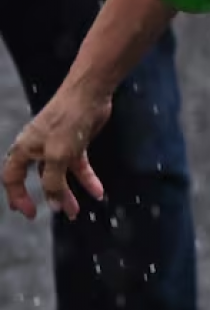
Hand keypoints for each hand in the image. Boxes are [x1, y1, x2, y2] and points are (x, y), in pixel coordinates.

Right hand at [2, 85, 113, 219]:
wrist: (90, 94)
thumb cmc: (66, 121)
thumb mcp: (57, 156)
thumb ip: (53, 182)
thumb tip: (54, 204)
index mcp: (23, 150)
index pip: (12, 179)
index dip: (18, 197)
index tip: (29, 213)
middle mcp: (37, 149)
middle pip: (38, 179)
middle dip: (48, 198)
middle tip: (58, 214)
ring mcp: (57, 146)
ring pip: (61, 175)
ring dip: (69, 192)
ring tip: (77, 211)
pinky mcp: (76, 143)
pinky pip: (79, 166)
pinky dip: (87, 179)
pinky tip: (97, 192)